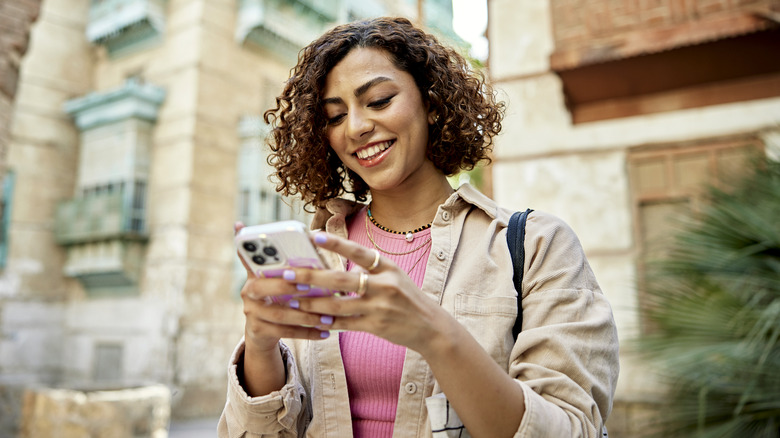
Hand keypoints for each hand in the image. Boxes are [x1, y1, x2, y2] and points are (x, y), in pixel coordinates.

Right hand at [235, 223, 332, 353]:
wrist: (262, 332)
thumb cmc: (279, 297)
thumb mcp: (280, 279)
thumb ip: (292, 263)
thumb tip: (316, 237)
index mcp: (254, 273)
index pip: (248, 257)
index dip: (254, 252)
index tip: (268, 245)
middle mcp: (248, 291)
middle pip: (261, 287)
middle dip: (286, 286)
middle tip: (308, 286)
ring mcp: (251, 312)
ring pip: (278, 313)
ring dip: (305, 315)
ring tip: (328, 317)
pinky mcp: (257, 331)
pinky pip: (284, 332)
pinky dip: (307, 332)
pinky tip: (325, 332)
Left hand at [286, 232, 450, 352]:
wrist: (431, 327)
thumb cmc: (407, 298)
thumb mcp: (395, 276)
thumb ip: (369, 270)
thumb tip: (336, 265)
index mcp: (389, 268)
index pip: (360, 252)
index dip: (337, 244)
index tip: (315, 236)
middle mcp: (385, 285)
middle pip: (341, 279)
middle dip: (311, 276)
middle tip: (287, 274)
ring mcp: (380, 307)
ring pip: (338, 305)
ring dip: (312, 302)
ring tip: (292, 299)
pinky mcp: (376, 326)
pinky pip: (345, 324)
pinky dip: (327, 322)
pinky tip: (311, 319)